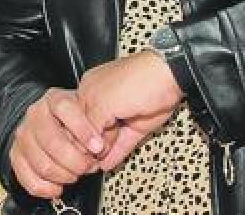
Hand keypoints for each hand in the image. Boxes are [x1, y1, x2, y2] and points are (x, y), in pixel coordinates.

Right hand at [8, 87, 106, 198]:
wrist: (49, 122)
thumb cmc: (75, 120)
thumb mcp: (91, 112)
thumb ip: (99, 125)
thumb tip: (103, 146)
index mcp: (54, 99)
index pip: (64, 109)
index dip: (82, 130)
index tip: (98, 147)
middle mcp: (35, 115)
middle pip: (52, 142)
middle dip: (76, 161)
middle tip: (90, 166)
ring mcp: (23, 135)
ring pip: (42, 165)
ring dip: (65, 176)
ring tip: (76, 175)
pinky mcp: (16, 155)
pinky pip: (29, 179)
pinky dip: (47, 189)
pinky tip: (59, 186)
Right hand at [76, 51, 183, 170]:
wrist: (168, 79)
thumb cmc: (135, 79)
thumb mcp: (103, 102)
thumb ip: (91, 124)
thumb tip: (86, 144)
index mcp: (90, 90)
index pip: (77, 119)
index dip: (77, 135)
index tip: (76, 150)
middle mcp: (104, 102)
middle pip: (92, 130)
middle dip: (90, 145)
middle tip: (87, 160)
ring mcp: (122, 114)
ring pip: (108, 138)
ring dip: (102, 152)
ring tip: (95, 165)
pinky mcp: (137, 125)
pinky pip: (124, 142)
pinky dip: (116, 154)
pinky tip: (108, 163)